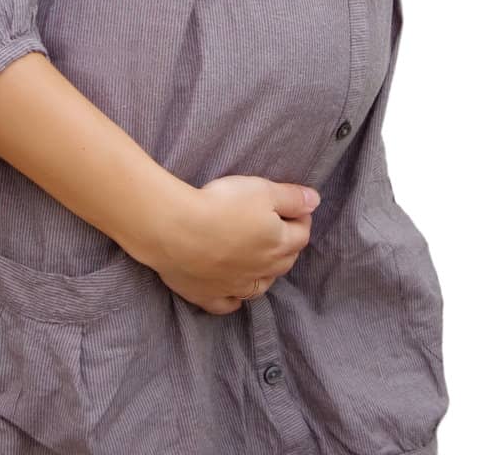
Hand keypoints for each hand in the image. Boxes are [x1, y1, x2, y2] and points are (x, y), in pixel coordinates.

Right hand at [147, 176, 319, 314]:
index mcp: (278, 243)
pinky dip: (234, 298)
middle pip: (284, 260)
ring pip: (260, 286)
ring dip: (265, 273)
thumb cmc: (222, 205)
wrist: (177, 231)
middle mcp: (262, 270)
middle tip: (279, 227)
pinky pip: (228, 303)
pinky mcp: (210, 296)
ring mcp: (236, 287)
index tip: (296, 206)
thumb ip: (291, 197)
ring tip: (260, 258)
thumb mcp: (262, 190)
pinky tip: (233, 291)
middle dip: (287, 244)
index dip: (302, 217)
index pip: (301, 233)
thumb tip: (315, 201)